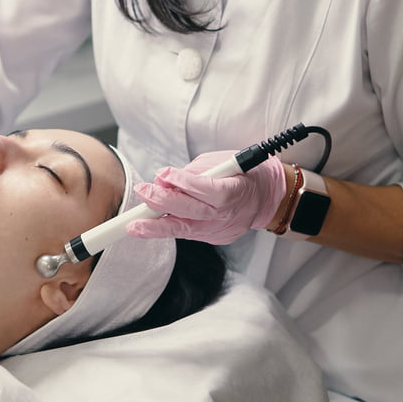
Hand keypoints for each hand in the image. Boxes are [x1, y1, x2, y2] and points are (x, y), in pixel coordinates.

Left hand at [129, 150, 290, 244]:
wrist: (268, 198)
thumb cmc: (244, 174)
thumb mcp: (223, 162)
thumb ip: (194, 172)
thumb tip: (165, 179)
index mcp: (234, 191)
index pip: (207, 189)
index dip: (183, 182)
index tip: (162, 174)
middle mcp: (227, 215)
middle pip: (191, 212)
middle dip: (162, 203)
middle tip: (142, 193)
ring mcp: (221, 230)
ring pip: (186, 231)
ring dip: (157, 228)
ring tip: (135, 226)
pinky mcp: (216, 238)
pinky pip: (190, 233)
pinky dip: (171, 228)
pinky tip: (152, 226)